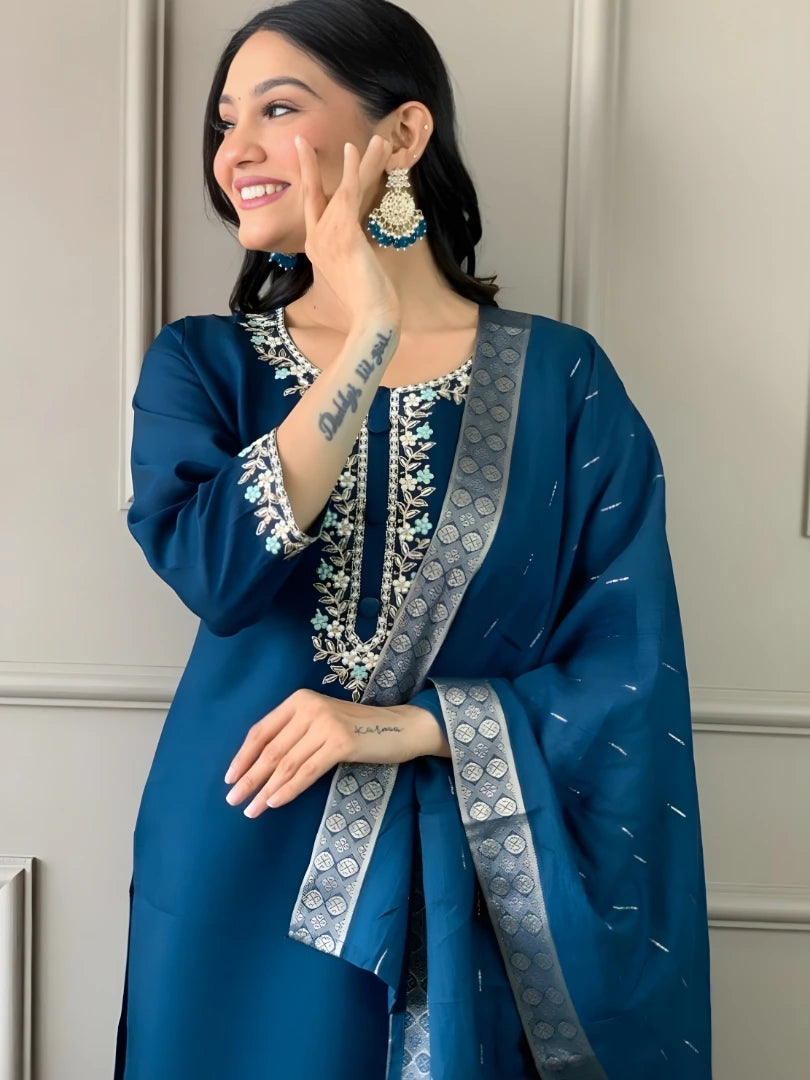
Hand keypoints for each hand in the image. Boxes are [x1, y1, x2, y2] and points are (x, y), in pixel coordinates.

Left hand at [223, 689, 448, 817]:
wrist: (400, 727)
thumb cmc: (357, 729)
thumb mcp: (320, 723)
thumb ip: (294, 735)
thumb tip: (259, 766)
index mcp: (299, 700)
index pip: (261, 731)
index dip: (243, 756)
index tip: (229, 777)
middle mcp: (309, 707)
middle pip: (271, 749)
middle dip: (249, 777)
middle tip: (233, 800)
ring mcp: (326, 724)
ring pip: (286, 763)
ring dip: (265, 789)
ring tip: (251, 809)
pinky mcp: (340, 742)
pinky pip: (307, 771)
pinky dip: (288, 789)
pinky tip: (274, 802)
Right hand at [294, 133, 401, 327]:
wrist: (370, 320)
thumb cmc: (367, 306)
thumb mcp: (356, 276)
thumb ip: (354, 256)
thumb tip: (363, 247)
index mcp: (317, 251)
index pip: (313, 212)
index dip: (311, 187)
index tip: (307, 167)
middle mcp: (316, 241)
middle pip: (315, 195)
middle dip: (308, 166)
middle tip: (301, 141)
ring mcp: (327, 236)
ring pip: (342, 188)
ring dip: (360, 162)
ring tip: (376, 140)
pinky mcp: (344, 233)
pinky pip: (348, 192)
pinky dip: (354, 168)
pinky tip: (356, 149)